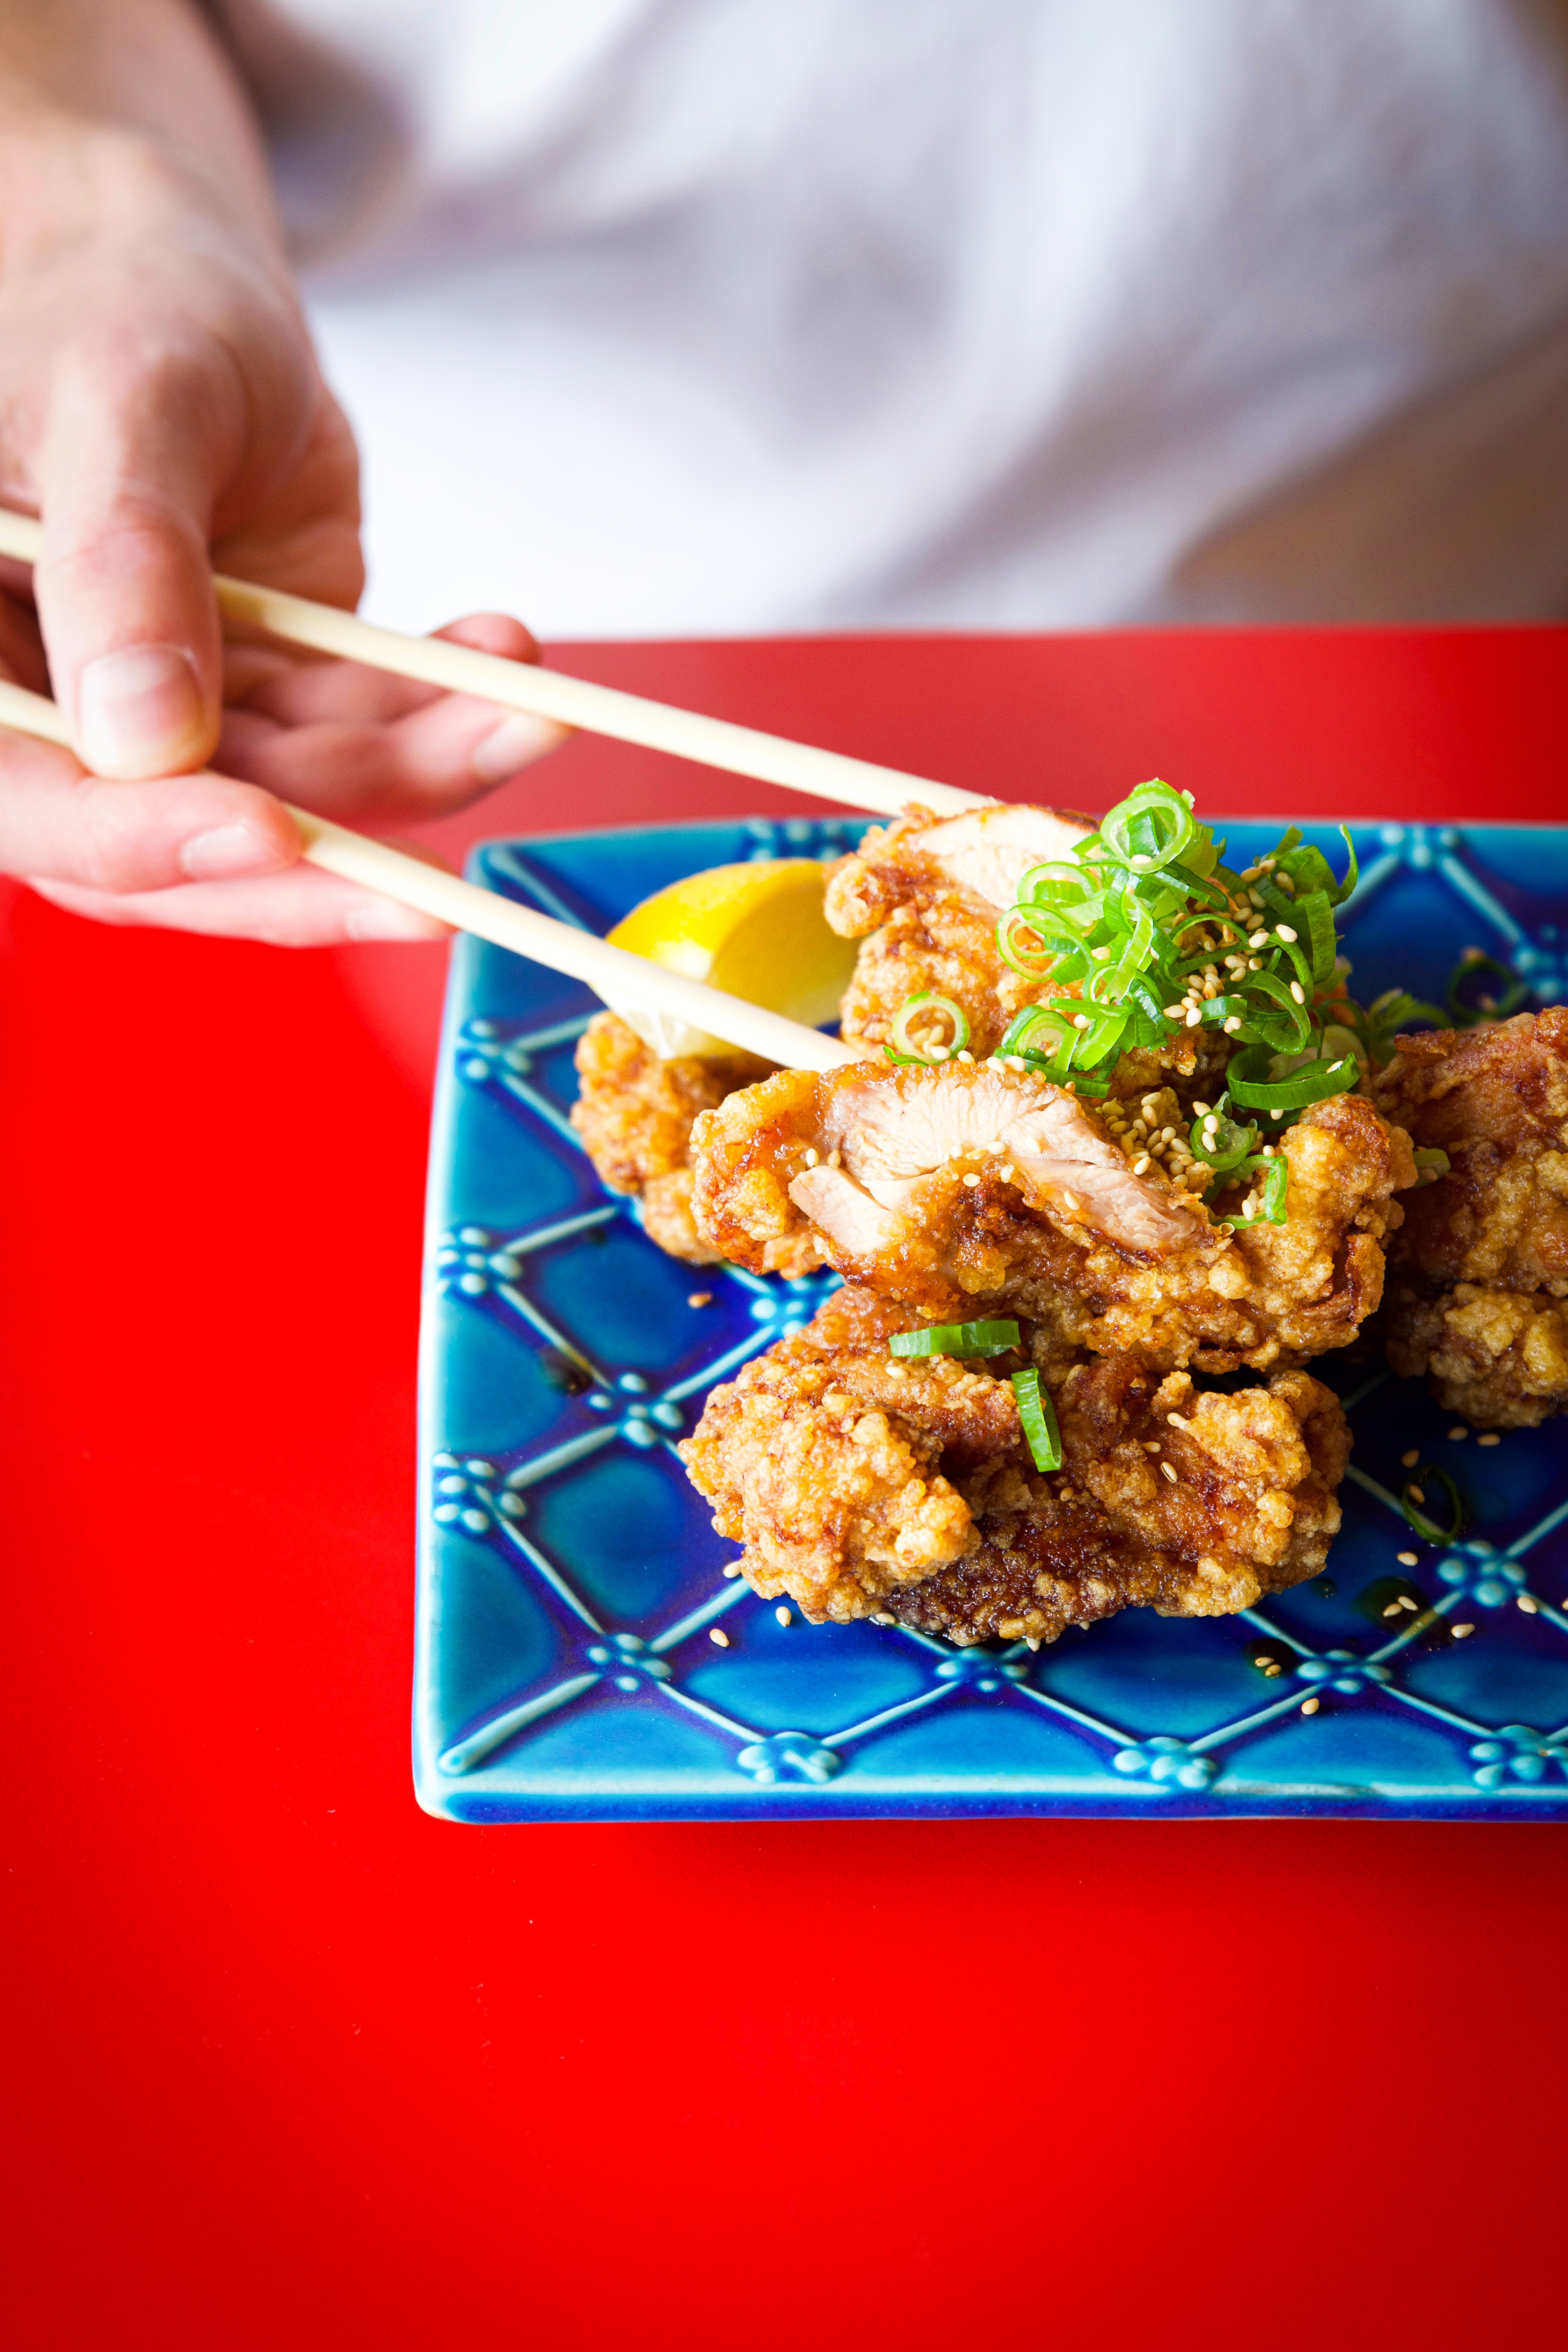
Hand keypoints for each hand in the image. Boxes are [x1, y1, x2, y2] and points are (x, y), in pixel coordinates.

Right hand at [0, 65, 560, 943]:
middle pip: (167, 847)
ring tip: (522, 714)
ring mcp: (163, 718)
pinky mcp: (261, 699)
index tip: (268, 832)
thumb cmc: (117, 299)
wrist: (183, 275)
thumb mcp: (120, 402)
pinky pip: (355, 741)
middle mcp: (47, 716)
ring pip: (289, 806)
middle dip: (314, 865)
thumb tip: (147, 742)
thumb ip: (123, 565)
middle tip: (434, 892)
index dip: (140, 841)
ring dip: (415, 778)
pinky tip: (504, 662)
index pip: (29, 802)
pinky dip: (439, 719)